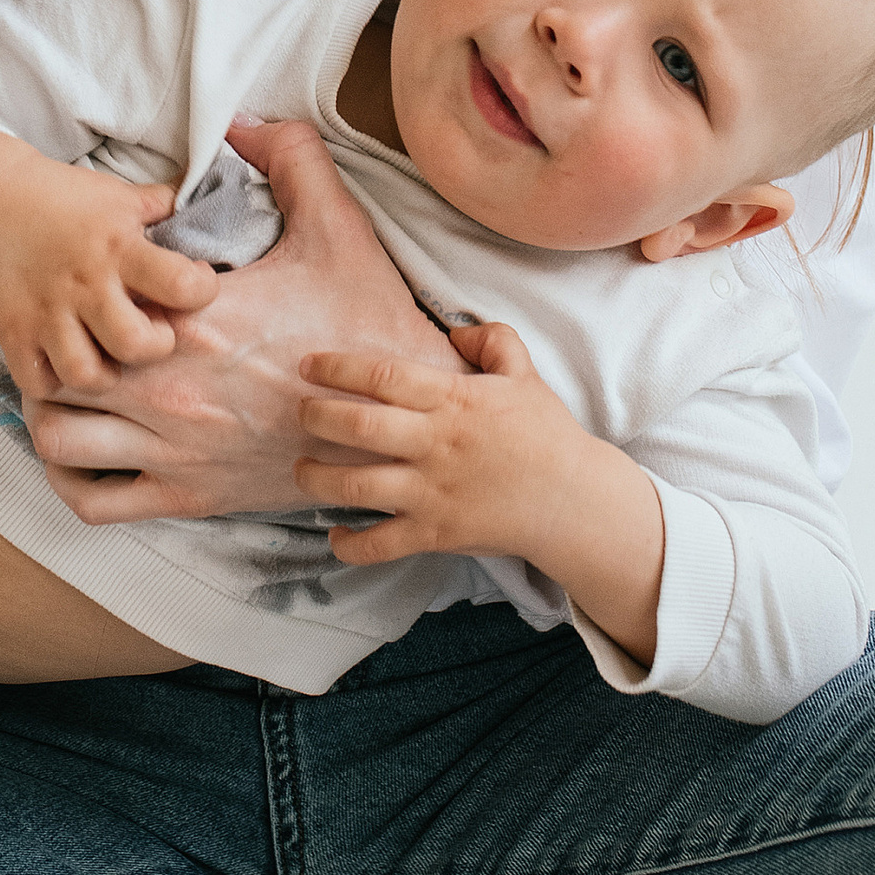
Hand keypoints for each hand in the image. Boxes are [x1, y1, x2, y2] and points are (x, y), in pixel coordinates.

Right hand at [0, 137, 220, 400]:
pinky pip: (39, 383)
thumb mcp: (122, 196)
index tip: (195, 287)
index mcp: (120, 245)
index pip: (182, 285)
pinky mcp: (13, 333)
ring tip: (110, 354)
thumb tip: (215, 207)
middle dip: (156, 346)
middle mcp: (85, 283)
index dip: (201, 291)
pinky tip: (69, 362)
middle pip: (137, 344)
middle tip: (152, 333)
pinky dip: (57, 382)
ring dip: (106, 373)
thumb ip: (167, 209)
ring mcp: (46, 312)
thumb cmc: (66, 199)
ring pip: (87, 375)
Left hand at [28, 116, 444, 522]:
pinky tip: (90, 451)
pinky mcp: (188, 495)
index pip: (96, 296)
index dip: (85, 284)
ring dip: (50, 414)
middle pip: (57, 366)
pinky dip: (74, 479)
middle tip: (71, 331)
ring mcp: (175, 447)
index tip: (100, 278)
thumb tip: (246, 124)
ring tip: (69, 390)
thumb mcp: (338, 227)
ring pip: (56, 439)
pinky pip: (94, 501)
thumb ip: (292, 160)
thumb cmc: (368, 324)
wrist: (403, 419)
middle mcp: (171, 387)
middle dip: (55, 346)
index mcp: (197, 318)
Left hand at [296, 319, 663, 663]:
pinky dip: (350, 544)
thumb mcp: (525, 374)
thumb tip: (453, 330)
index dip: (337, 367)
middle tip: (299, 412)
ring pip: (356, 485)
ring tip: (302, 469)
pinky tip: (336, 533)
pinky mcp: (435, 534)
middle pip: (358, 426)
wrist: (574, 501)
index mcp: (453, 400)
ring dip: (317, 477)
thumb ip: (492, 341)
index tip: (308, 365)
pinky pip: (380, 544)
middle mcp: (435, 444)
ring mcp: (432, 492)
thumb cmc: (547, 435)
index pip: (383, 375)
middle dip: (316, 416)